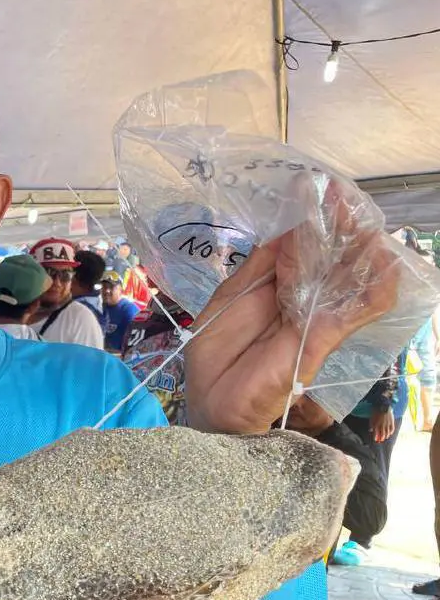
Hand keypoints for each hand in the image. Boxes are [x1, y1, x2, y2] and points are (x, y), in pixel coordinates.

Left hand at [185, 181, 398, 433]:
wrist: (213, 408)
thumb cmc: (215, 361)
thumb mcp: (228, 303)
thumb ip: (258, 270)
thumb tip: (287, 232)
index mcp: (272, 289)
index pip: (299, 248)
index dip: (312, 221)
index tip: (322, 190)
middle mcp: (299, 301)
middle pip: (327, 260)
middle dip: (340, 229)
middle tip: (349, 200)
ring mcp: (314, 321)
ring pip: (347, 280)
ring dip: (361, 252)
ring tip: (369, 224)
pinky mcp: (319, 342)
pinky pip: (354, 314)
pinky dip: (374, 292)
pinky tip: (386, 267)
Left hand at [370, 408, 395, 442]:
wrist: (383, 405)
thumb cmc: (376, 411)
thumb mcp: (371, 418)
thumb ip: (371, 425)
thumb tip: (371, 430)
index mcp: (376, 424)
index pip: (376, 433)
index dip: (376, 437)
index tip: (376, 440)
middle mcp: (382, 425)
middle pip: (382, 434)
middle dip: (381, 438)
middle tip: (381, 440)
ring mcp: (387, 424)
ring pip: (387, 432)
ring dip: (386, 436)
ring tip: (385, 438)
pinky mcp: (392, 422)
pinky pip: (392, 428)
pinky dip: (391, 432)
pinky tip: (390, 434)